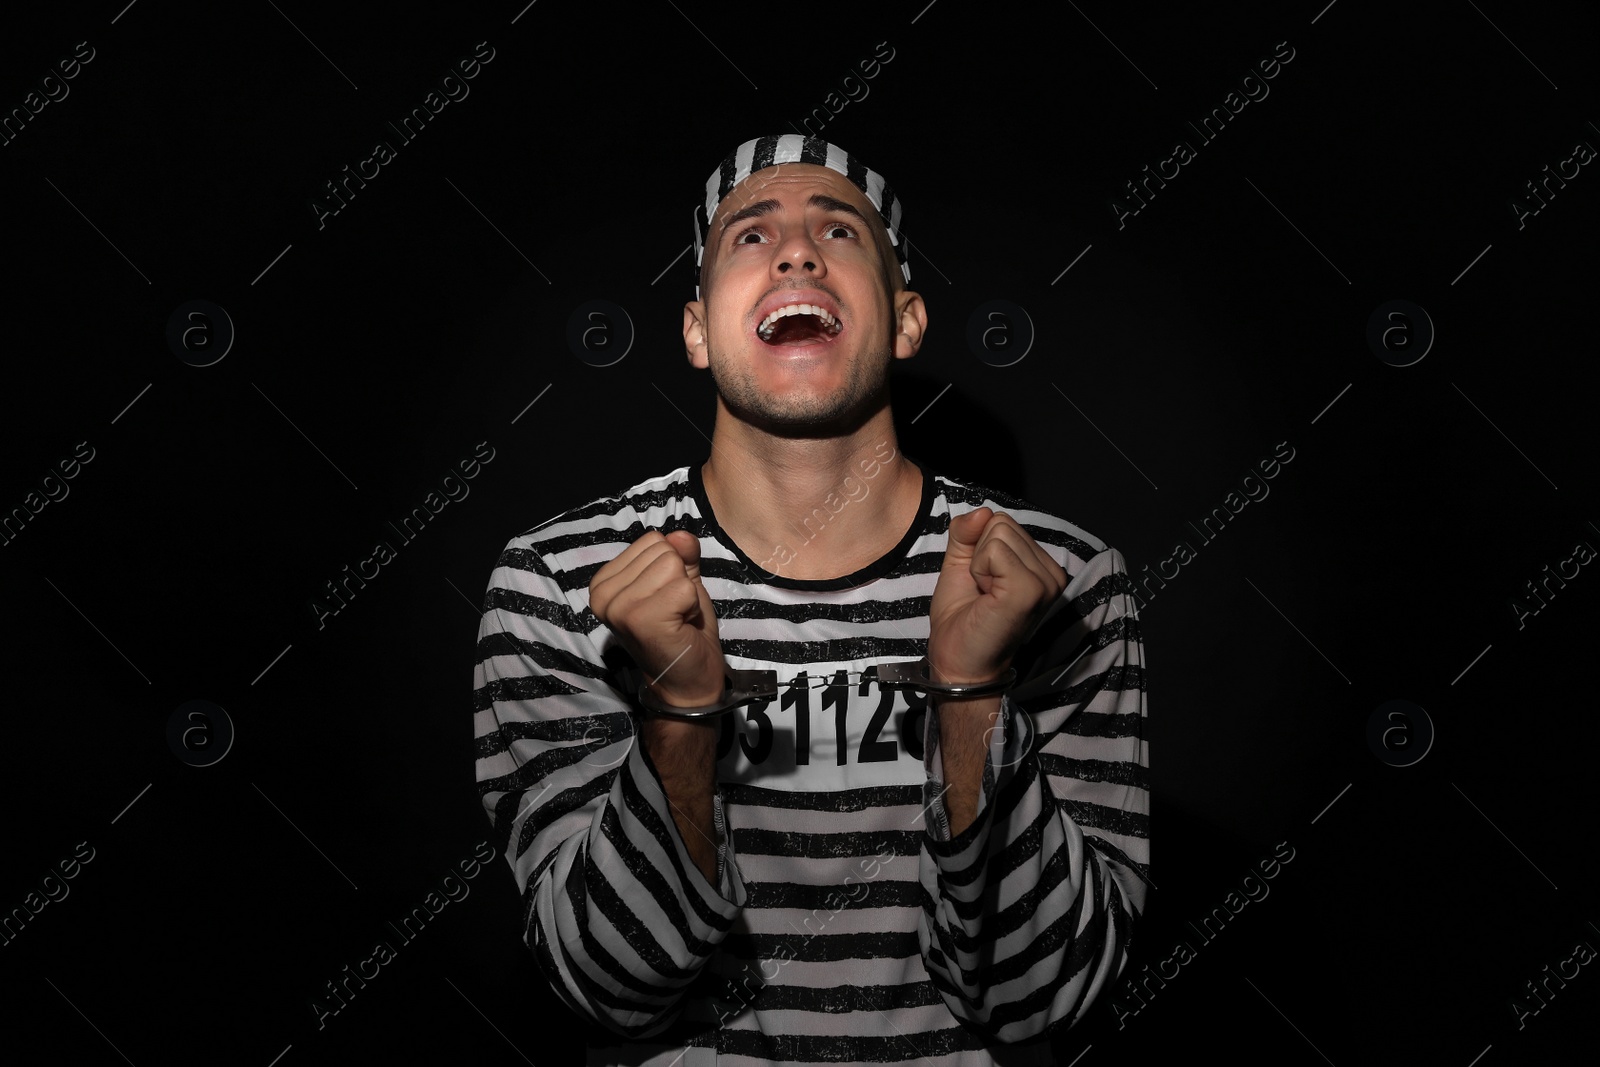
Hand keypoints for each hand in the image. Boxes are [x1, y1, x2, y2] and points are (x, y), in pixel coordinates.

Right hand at [589, 529, 727, 708]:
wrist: (687, 681)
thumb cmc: (682, 631)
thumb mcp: (681, 583)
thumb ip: (681, 555)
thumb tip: (681, 535)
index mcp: (604, 582)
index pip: (653, 540)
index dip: (671, 568)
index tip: (667, 600)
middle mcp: (603, 594)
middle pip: (663, 551)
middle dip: (678, 580)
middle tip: (673, 612)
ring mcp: (620, 608)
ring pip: (673, 566)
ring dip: (685, 594)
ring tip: (676, 619)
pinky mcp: (641, 620)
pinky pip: (683, 588)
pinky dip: (691, 607)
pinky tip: (680, 627)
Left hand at [927, 508, 1066, 686]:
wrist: (958, 661)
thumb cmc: (962, 618)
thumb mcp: (960, 564)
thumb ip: (967, 533)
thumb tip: (982, 510)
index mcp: (1040, 566)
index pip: (1003, 521)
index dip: (980, 548)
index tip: (983, 582)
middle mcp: (1051, 573)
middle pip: (1002, 522)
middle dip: (980, 554)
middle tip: (983, 591)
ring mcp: (1044, 582)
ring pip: (997, 533)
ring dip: (979, 565)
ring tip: (986, 596)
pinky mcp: (1030, 590)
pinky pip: (994, 550)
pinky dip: (979, 570)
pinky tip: (987, 597)